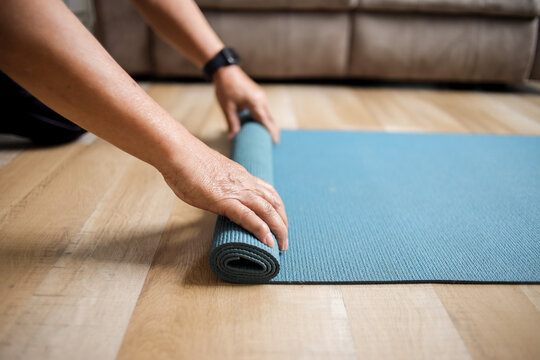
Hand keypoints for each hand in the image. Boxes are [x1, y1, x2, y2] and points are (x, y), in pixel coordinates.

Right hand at [162, 136, 287, 249]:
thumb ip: (220, 183)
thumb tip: (218, 192)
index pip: (268, 192)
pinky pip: (248, 216)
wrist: (178, 152)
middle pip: (274, 203)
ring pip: (267, 210)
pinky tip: (268, 241)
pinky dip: (261, 229)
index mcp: (242, 176)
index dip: (277, 209)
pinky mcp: (223, 200)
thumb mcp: (211, 173)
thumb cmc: (187, 162)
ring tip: (282, 245)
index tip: (280, 222)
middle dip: (283, 223)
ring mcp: (235, 191)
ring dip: (278, 229)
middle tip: (284, 241)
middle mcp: (244, 183)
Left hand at [213, 65, 279, 142]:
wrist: (225, 71)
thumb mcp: (228, 107)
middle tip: (273, 143)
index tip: (274, 142)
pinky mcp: (258, 94)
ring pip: (269, 113)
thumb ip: (232, 123)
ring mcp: (261, 96)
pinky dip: (265, 117)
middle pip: (271, 118)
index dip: (271, 132)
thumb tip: (232, 137)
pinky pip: (265, 108)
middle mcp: (261, 99)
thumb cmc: (225, 88)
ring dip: (270, 124)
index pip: (266, 121)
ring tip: (269, 135)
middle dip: (273, 130)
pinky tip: (262, 124)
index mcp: (255, 102)